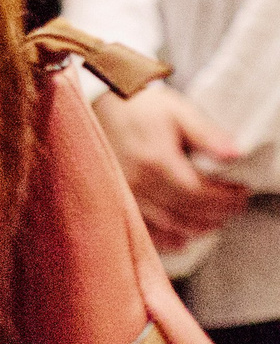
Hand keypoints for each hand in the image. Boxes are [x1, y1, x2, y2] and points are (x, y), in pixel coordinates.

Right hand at [94, 82, 251, 252]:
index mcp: (156, 161)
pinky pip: (146, 232)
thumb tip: (235, 155)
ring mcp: (125, 194)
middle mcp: (138, 182)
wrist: (101, 104)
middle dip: (218, 213)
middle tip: (234, 204)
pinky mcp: (116, 200)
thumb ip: (207, 135)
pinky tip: (184, 236)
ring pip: (170, 226)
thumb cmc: (142, 107)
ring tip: (215, 217)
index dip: (227, 199)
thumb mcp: (179, 113)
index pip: (200, 194)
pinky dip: (169, 239)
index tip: (242, 192)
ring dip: (198, 227)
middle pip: (188, 214)